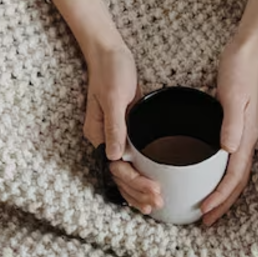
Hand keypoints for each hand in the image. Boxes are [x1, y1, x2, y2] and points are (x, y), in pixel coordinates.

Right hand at [50, 0, 162, 214]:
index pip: (116, 170)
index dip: (135, 184)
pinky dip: (140, 176)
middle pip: (119, 177)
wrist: (109, 52)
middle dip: (137, 193)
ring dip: (138, 191)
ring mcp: (114, 137)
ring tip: (156, 204)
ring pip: (125, 173)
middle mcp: (104, 140)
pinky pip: (132, 161)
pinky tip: (153, 186)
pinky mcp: (126, 131)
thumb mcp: (114, 97)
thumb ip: (114, 127)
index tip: (153, 191)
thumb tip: (114, 157)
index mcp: (98, 135)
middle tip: (159, 203)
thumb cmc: (111, 70)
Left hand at [200, 43, 257, 225]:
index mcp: (245, 137)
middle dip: (222, 204)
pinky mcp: (234, 128)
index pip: (234, 177)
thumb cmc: (238, 71)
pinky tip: (206, 178)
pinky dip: (219, 176)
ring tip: (206, 208)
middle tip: (205, 222)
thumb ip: (232, 121)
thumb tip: (229, 150)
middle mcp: (245, 140)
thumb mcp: (234, 95)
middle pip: (237, 182)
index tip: (204, 212)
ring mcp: (242, 135)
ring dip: (222, 194)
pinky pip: (228, 161)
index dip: (220, 197)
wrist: (247, 52)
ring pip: (234, 174)